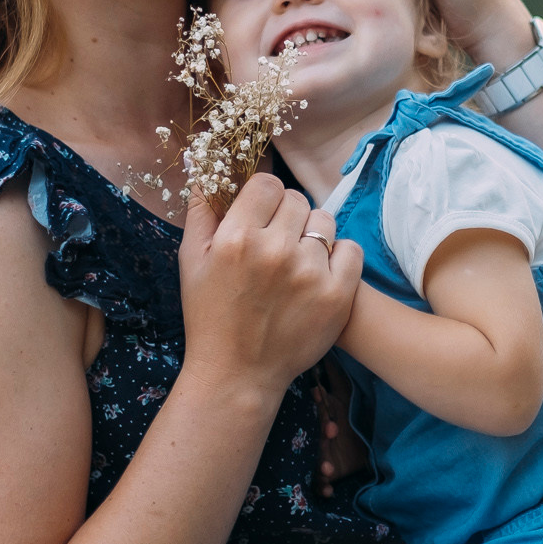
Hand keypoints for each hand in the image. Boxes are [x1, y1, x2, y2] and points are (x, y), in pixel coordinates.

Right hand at [177, 173, 361, 392]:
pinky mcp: (337, 295)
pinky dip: (339, 257)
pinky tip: (319, 273)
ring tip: (297, 261)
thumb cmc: (210, 316)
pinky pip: (350, 249)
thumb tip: (209, 169)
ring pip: (325, 222)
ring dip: (313, 235)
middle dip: (287, 216)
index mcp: (237, 238)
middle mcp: (276, 251)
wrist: (237, 374)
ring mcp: (310, 273)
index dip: (265, 197)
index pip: (268, 184)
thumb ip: (202, 210)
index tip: (262, 214)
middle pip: (298, 200)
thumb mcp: (192, 260)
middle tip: (277, 243)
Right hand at [313, 361, 369, 497]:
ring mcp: (320, 456)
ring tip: (327, 470)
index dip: (324, 411)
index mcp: (324, 420)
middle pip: (317, 438)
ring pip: (316, 461)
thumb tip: (327, 352)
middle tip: (332, 432)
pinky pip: (322, 484)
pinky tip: (328, 492)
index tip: (328, 409)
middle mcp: (319, 438)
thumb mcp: (343, 400)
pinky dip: (324, 488)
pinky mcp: (327, 474)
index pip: (320, 414)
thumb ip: (336, 379)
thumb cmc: (344, 421)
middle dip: (323, 437)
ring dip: (321, 466)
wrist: (357, 451)